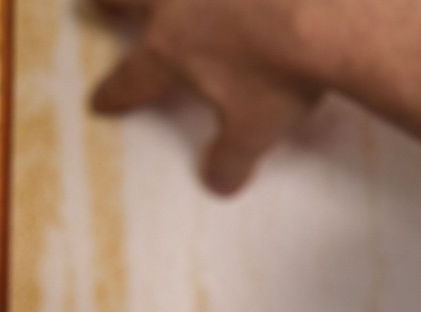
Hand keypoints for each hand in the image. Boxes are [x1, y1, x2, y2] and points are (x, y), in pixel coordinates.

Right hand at [89, 0, 328, 193]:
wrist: (327, 13)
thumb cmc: (283, 75)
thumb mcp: (257, 129)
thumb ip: (232, 156)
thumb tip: (218, 184)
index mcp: (171, 49)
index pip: (132, 77)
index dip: (114, 92)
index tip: (100, 101)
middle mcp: (178, 0)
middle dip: (108, 4)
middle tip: (93, 4)